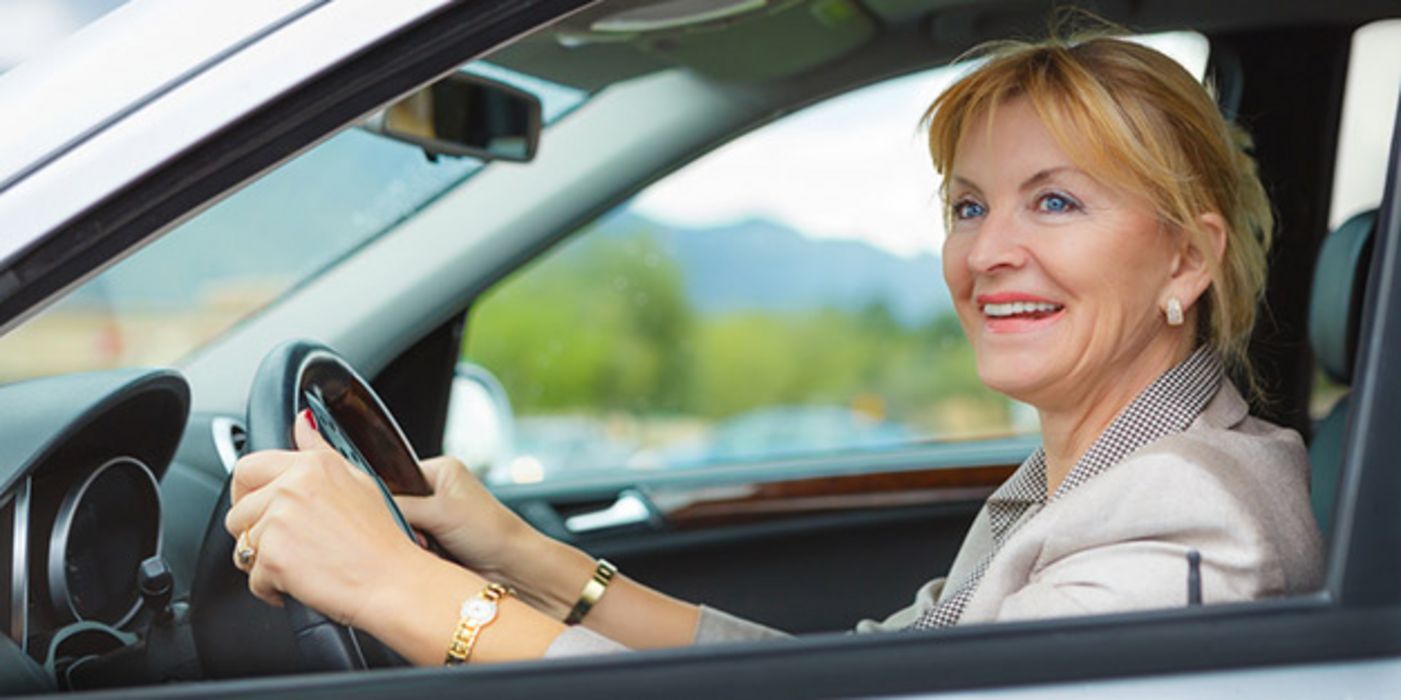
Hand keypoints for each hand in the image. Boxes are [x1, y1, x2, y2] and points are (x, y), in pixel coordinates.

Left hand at [224, 409, 430, 628]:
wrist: (394, 582)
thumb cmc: (383, 541)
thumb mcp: (360, 481)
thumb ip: (321, 449)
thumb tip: (303, 422)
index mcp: (313, 465)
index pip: (249, 467)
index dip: (248, 493)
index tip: (260, 509)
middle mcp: (293, 487)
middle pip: (239, 511)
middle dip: (255, 532)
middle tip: (286, 544)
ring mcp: (280, 521)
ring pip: (243, 546)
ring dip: (265, 562)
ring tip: (302, 565)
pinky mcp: (272, 557)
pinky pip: (252, 578)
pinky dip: (272, 588)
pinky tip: (303, 582)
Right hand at [393, 455, 533, 578]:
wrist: (512, 568)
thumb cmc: (492, 532)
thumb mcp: (441, 512)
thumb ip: (400, 506)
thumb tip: (367, 509)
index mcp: (440, 470)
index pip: (395, 478)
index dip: (388, 499)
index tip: (390, 515)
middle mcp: (437, 491)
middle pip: (396, 507)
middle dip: (403, 525)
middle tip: (419, 535)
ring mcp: (435, 518)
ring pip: (401, 530)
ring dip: (410, 542)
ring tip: (429, 547)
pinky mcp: (435, 542)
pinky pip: (409, 547)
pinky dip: (416, 555)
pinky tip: (430, 558)